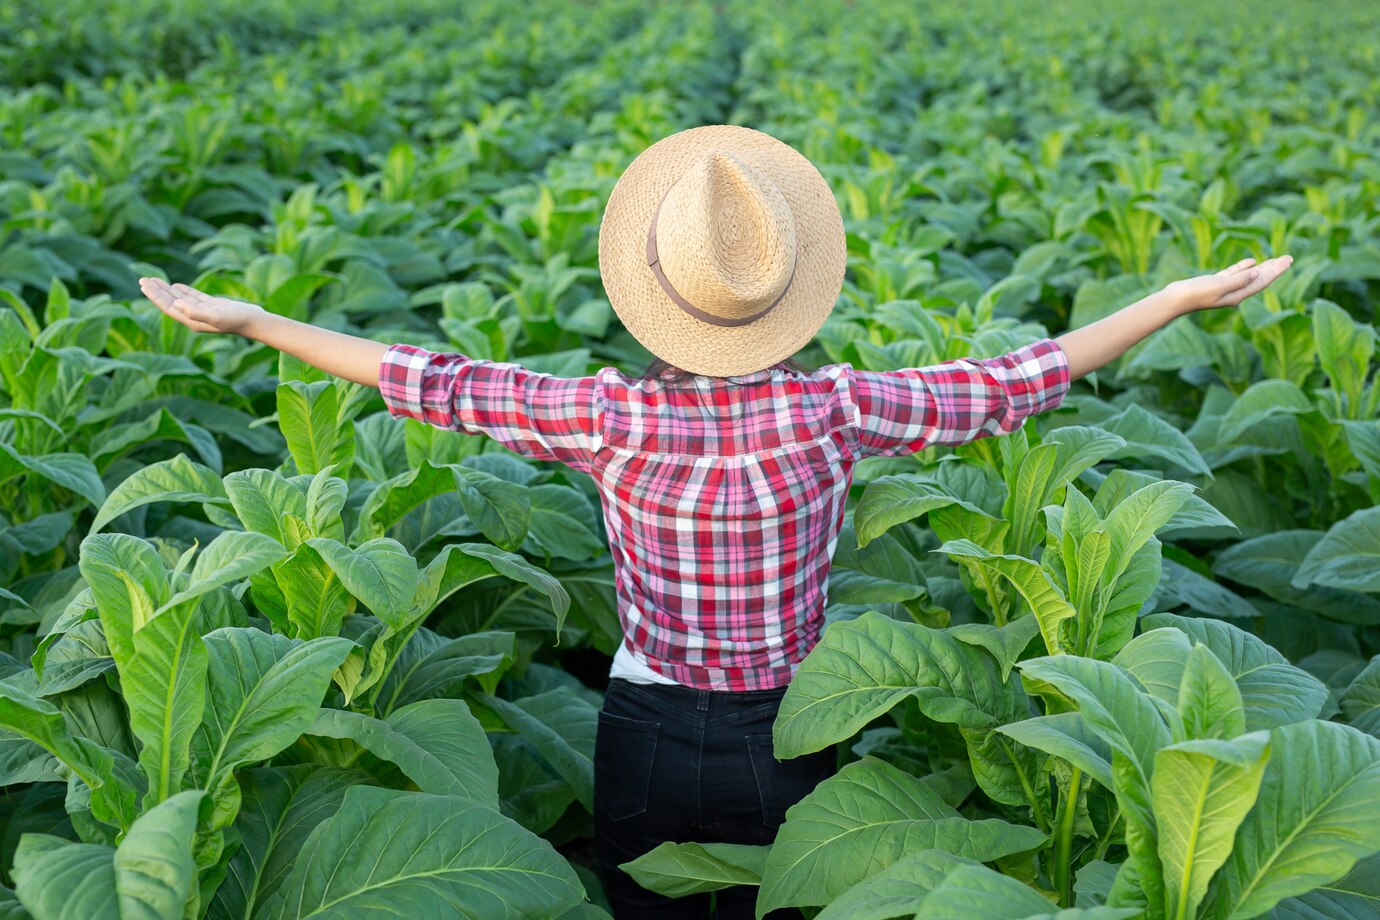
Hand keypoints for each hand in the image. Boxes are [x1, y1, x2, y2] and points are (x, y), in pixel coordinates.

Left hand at [138, 277, 264, 335]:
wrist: (255, 321)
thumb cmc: (237, 319)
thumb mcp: (216, 315)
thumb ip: (196, 311)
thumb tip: (177, 303)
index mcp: (192, 320)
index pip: (168, 306)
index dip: (155, 296)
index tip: (143, 284)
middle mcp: (195, 317)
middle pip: (170, 302)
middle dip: (156, 291)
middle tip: (142, 279)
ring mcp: (203, 312)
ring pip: (179, 299)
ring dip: (166, 290)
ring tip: (154, 280)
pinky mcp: (212, 307)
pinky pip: (192, 297)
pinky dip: (182, 291)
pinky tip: (176, 285)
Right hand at [1162, 255, 1293, 314]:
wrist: (1174, 300)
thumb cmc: (1194, 293)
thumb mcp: (1218, 285)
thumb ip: (1238, 279)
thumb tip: (1257, 272)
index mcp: (1237, 295)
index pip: (1262, 281)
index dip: (1276, 271)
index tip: (1288, 260)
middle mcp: (1234, 293)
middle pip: (1259, 279)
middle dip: (1273, 269)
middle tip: (1288, 258)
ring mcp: (1224, 289)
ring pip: (1248, 276)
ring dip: (1261, 268)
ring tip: (1274, 260)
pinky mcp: (1215, 284)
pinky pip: (1235, 274)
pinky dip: (1244, 268)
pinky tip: (1250, 262)